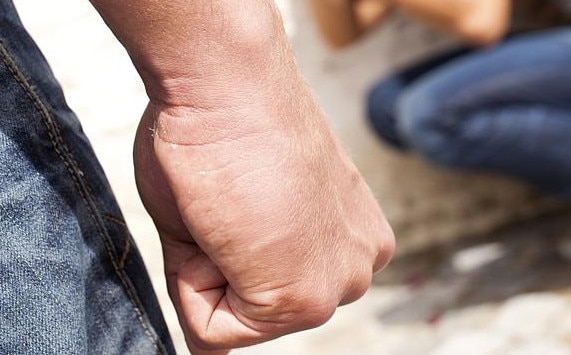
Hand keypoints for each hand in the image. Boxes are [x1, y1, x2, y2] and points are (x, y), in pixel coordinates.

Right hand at [133, 41, 394, 352]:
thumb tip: (225, 288)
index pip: (272, 289)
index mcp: (352, 242)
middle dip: (221, 267)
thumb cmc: (229, 127)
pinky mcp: (302, 299)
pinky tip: (220, 222)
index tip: (236, 198)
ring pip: (237, 320)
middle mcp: (357, 268)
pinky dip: (192, 284)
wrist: (230, 84)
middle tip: (228, 202)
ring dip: (209, 271)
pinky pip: (214, 333)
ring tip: (227, 208)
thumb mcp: (250, 210)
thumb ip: (252, 260)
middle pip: (257, 307)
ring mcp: (336, 286)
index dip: (225, 252)